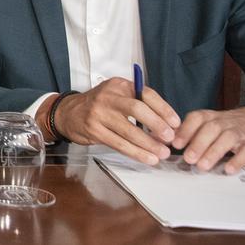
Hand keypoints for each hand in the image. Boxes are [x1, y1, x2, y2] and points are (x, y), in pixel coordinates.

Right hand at [53, 77, 180, 165]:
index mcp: (119, 85)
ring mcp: (99, 114)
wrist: (69, 113)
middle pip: (137, 109)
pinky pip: (118, 144)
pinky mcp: (94, 130)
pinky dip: (135, 153)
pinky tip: (147, 158)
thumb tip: (167, 124)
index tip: (176, 123)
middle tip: (170, 139)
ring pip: (128, 131)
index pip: (145, 94)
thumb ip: (139, 104)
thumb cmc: (100, 105)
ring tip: (162, 154)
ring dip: (148, 144)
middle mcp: (108, 97)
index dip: (163, 109)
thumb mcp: (118, 95)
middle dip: (156, 125)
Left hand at [171, 106, 244, 173]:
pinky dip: (238, 160)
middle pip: (211, 129)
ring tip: (202, 166)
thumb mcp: (206, 124)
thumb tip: (162, 141)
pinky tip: (228, 169)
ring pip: (228, 139)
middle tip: (188, 158)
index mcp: (210, 117)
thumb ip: (187, 132)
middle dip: (198, 144)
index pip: (196, 118)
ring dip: (214, 152)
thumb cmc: (224, 126)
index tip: (175, 144)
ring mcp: (240, 132)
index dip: (185, 130)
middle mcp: (224, 122)